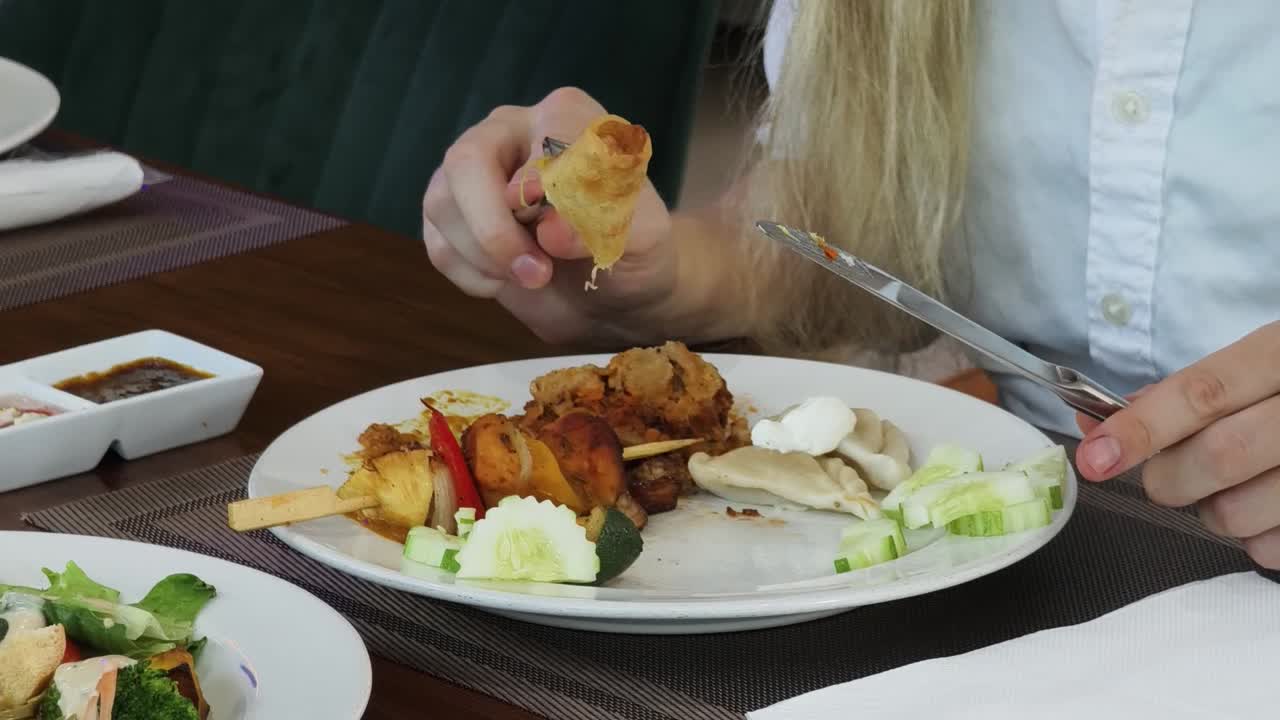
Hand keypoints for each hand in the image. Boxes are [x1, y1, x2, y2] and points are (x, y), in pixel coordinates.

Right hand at [422, 87, 673, 344]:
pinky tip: (508, 281)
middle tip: (537, 274)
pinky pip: (438, 244)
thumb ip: (606, 221)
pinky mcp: (451, 218)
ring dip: (486, 256)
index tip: (567, 236)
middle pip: (466, 160)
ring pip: (443, 204)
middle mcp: (510, 132)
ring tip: (536, 277)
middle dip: (494, 228)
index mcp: (564, 117)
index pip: (539, 135)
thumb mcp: (643, 236)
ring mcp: (472, 174)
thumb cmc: (631, 252)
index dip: (544, 188)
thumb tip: (551, 232)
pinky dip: (473, 275)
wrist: (612, 296)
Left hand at [1074, 321, 1279, 568]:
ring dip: (1214, 512)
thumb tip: (1100, 424)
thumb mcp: (1262, 363)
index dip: (1140, 429)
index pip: (1203, 393)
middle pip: (1217, 458)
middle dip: (1170, 479)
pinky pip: (1274, 549)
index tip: (1093, 459)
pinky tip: (1273, 509)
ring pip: (1240, 513)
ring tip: (1235, 488)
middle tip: (1169, 479)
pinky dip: (1256, 538)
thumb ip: (1188, 392)